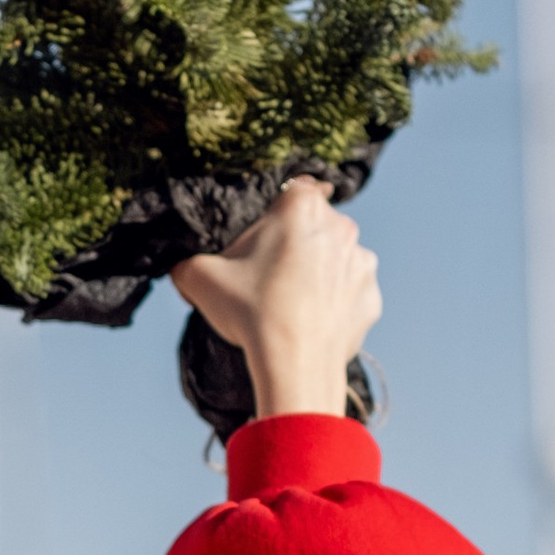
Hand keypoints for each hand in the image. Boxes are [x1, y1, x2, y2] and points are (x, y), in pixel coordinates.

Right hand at [170, 177, 379, 419]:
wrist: (295, 366)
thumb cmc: (252, 311)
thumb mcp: (199, 278)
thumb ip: (187, 262)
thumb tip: (183, 267)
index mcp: (302, 207)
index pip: (293, 189)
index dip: (275, 210)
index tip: (263, 235)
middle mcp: (340, 226)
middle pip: (314, 226)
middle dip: (294, 245)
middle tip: (266, 276)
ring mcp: (361, 263)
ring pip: (335, 260)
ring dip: (318, 274)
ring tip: (289, 303)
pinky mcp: (371, 298)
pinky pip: (350, 295)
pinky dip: (334, 305)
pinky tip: (311, 322)